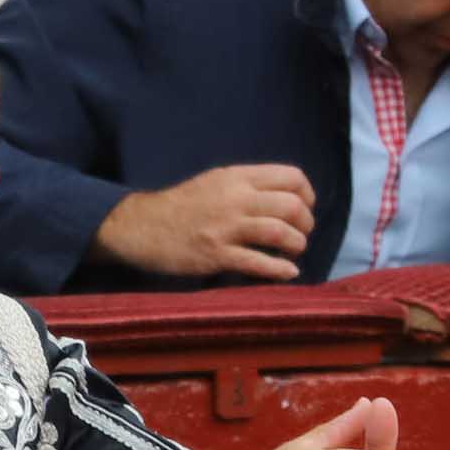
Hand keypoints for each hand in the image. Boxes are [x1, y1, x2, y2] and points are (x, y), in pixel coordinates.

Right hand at [92, 162, 316, 281]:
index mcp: (237, 177)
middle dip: (306, 223)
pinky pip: (259, 262)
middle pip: (292, 206)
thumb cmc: (181, 205)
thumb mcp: (215, 181)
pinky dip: (280, 270)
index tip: (305, 208)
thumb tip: (285, 196)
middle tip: (301, 234)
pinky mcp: (217, 255)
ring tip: (293, 252)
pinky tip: (288, 272)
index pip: (291, 177)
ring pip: (280, 233)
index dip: (307, 194)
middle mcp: (235, 198)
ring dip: (297, 245)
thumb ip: (248, 184)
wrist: (141, 226)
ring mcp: (226, 227)